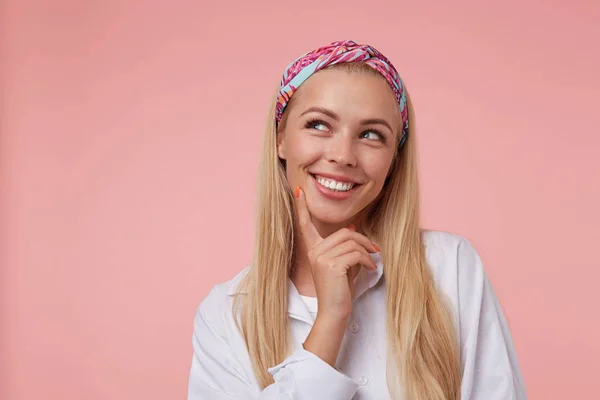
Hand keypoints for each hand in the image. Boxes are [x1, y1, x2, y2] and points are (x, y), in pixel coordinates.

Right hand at [295, 186, 378, 320]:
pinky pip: (355, 253)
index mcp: (313, 250)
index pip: (305, 224)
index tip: (298, 191)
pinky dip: (367, 260)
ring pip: (352, 242)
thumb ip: (345, 247)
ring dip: (367, 252)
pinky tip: (370, 268)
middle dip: (362, 240)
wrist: (334, 312)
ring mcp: (321, 257)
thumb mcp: (343, 265)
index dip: (301, 207)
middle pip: (344, 233)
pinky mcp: (331, 265)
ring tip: (372, 263)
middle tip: (374, 251)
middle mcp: (314, 251)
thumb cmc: (340, 291)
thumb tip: (353, 229)